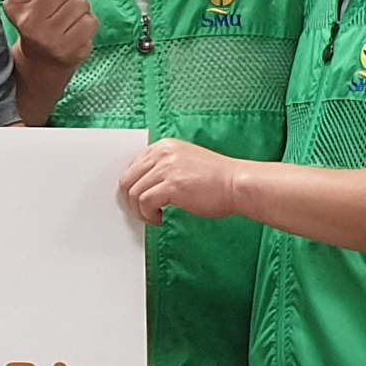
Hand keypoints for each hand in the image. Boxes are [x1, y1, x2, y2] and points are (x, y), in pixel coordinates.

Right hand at [6, 0, 97, 74]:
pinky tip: (75, 29)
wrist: (41, 60)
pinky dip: (89, 22)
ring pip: (80, 3)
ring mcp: (47, 38)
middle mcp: (27, 21)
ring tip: (68, 18)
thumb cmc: (42, 17)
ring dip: (81, 7)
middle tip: (62, 3)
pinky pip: (90, 22)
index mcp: (16, 1)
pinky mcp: (66, 50)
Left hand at [121, 138, 248, 222]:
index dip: (132, 186)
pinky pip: (144, 203)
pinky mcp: (172, 185)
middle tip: (141, 212)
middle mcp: (163, 153)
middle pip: (127, 180)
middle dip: (130, 201)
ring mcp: (167, 168)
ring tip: (154, 216)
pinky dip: (148, 215)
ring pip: (133, 193)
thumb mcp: (185, 163)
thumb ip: (164, 169)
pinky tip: (160, 219)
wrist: (238, 184)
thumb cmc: (217, 179)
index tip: (138, 200)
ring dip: (140, 211)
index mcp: (165, 146)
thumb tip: (143, 186)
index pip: (133, 165)